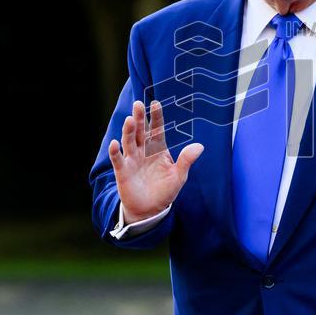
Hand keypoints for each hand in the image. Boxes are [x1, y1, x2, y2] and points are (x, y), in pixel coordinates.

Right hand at [109, 100, 203, 222]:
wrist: (150, 210)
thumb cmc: (165, 190)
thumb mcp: (179, 176)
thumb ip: (186, 160)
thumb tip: (200, 146)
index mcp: (157, 149)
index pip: (156, 129)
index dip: (156, 117)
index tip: (155, 103)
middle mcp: (143, 151)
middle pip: (141, 131)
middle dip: (139, 118)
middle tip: (138, 104)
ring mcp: (132, 160)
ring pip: (129, 141)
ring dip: (129, 131)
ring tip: (129, 120)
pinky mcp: (123, 171)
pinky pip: (118, 160)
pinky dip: (115, 152)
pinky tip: (115, 143)